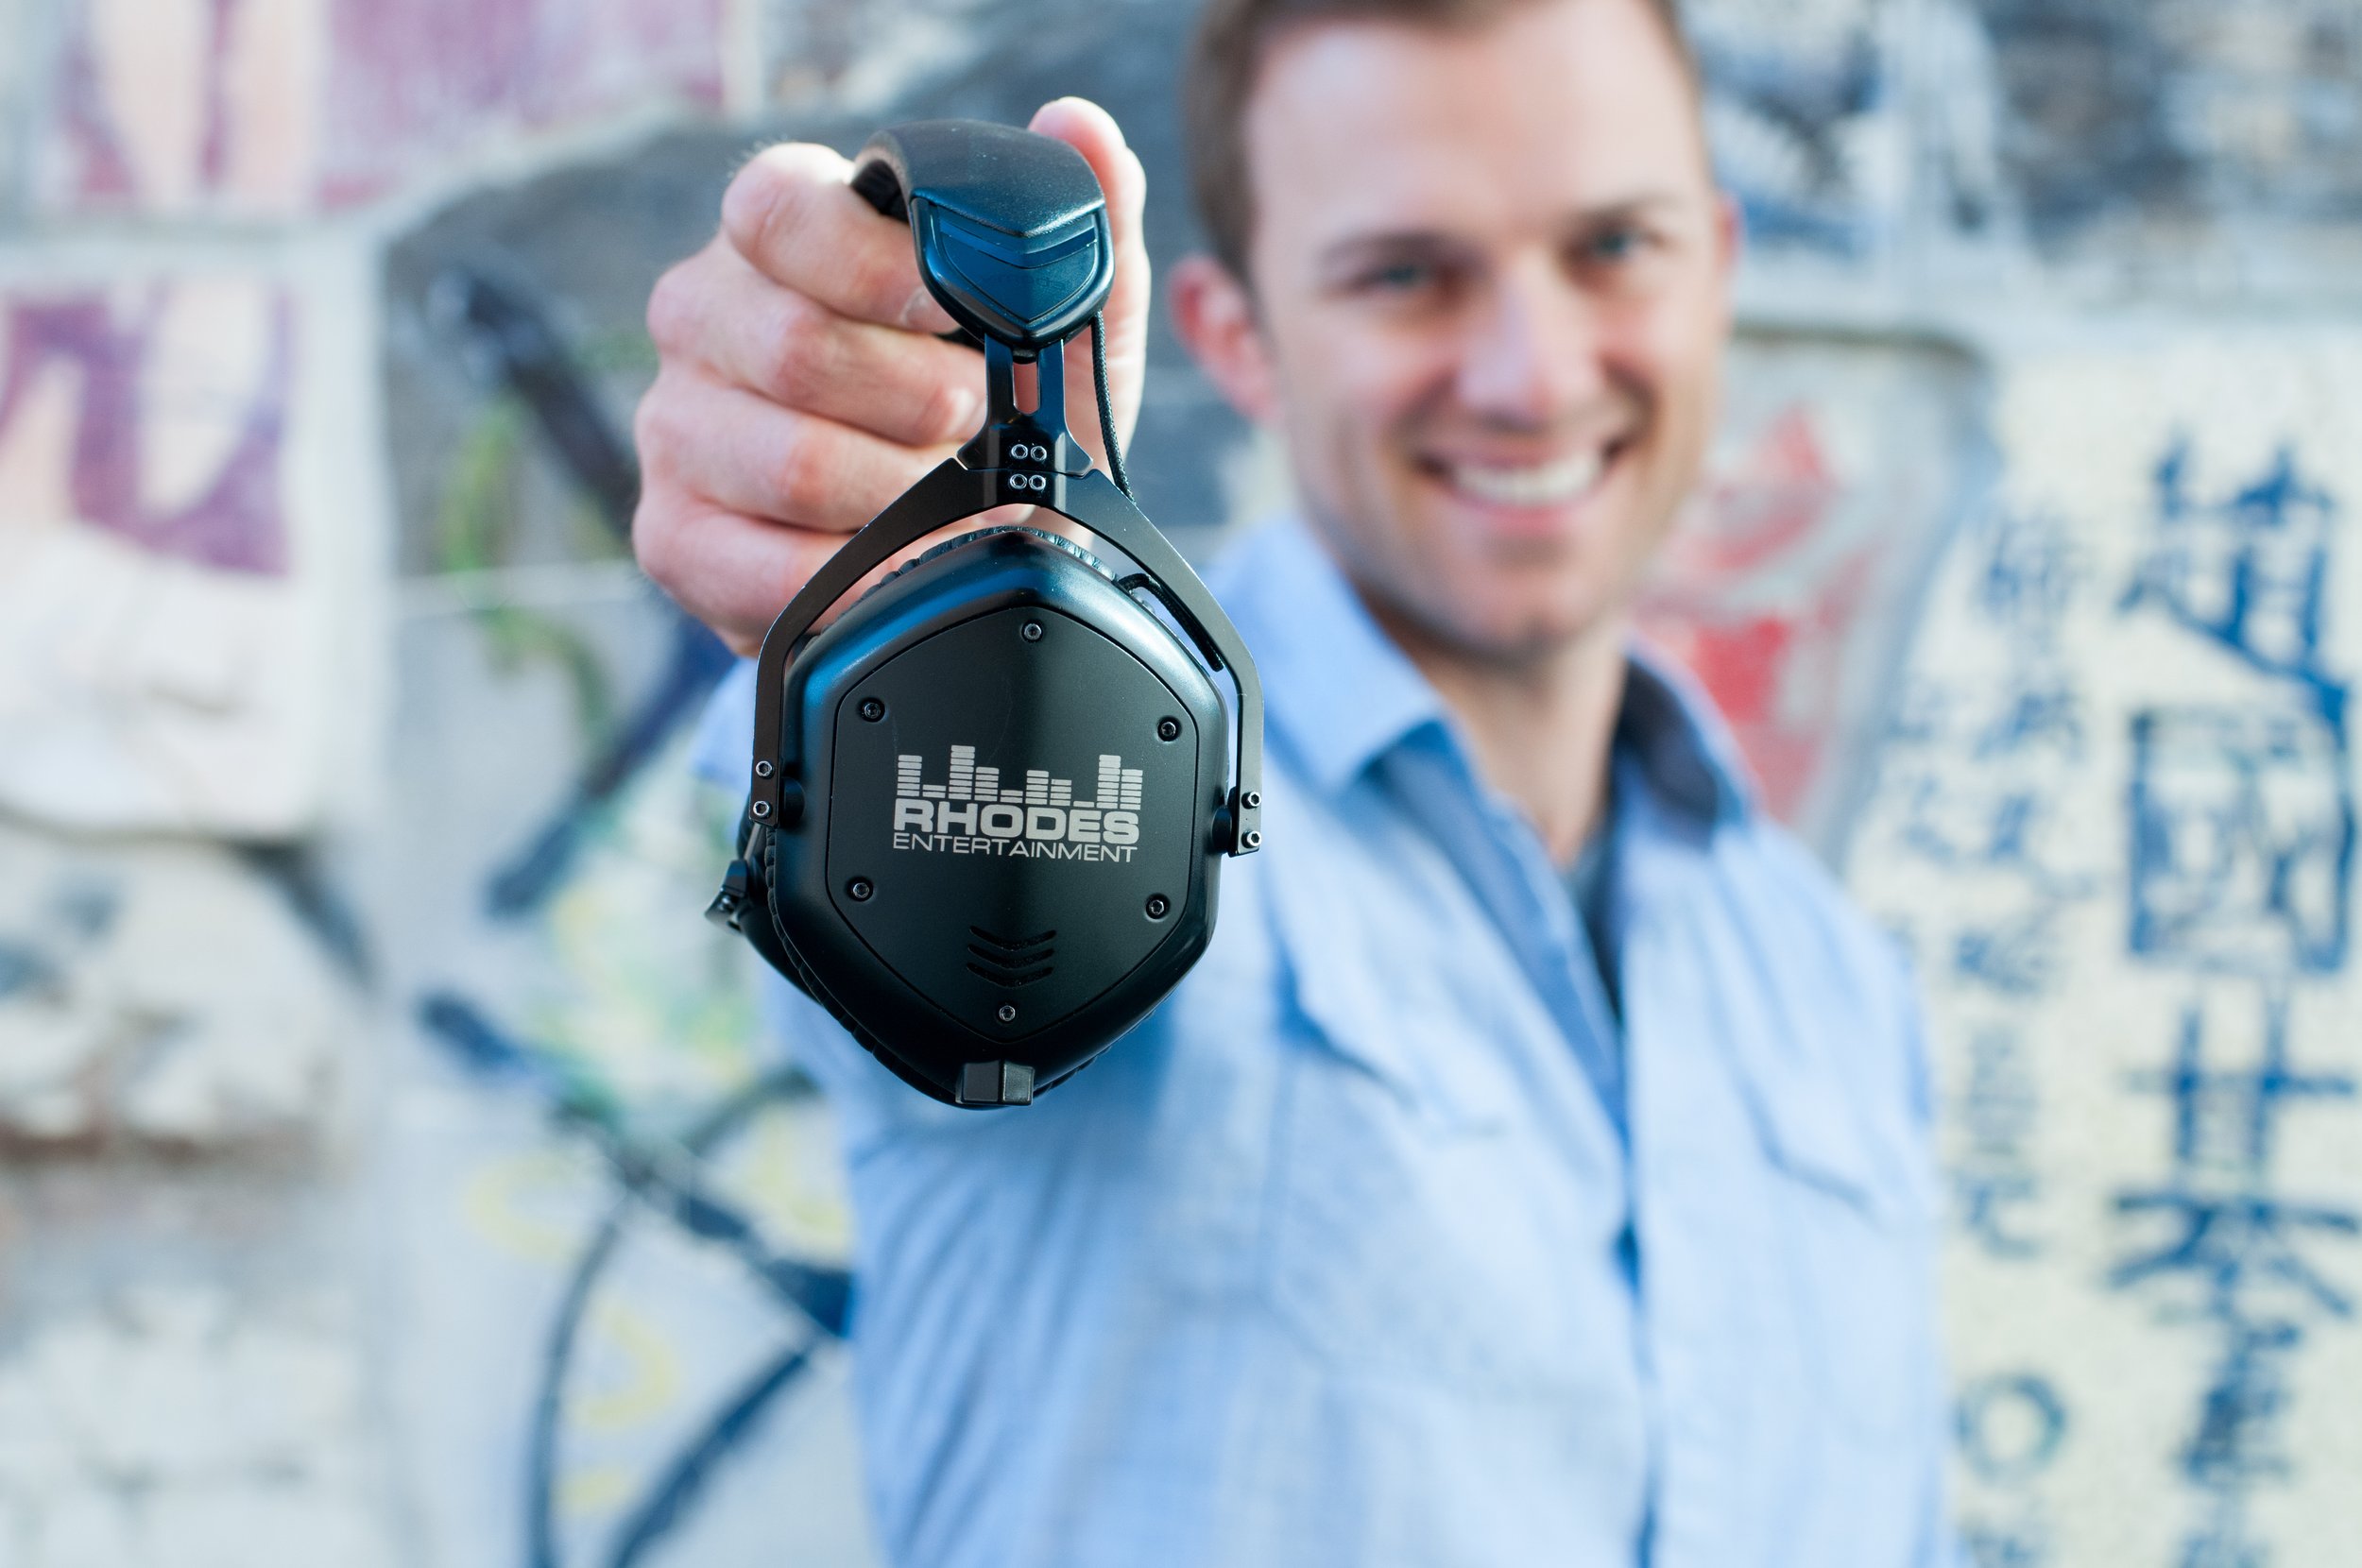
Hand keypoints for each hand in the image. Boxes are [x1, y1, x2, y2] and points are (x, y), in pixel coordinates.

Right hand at [633, 98, 1150, 654]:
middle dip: (924, 401)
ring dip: (906, 497)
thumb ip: (1079, 225)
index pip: (779, 212)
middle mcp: (703, 316)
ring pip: (792, 463)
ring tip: (953, 499)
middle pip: (796, 348)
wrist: (965, 536)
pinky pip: (765, 567)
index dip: (877, 268)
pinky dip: (860, 575)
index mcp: (778, 232)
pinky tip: (901, 562)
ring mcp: (676, 427)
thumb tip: (1080, 126)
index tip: (958, 313)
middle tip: (980, 424)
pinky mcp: (674, 536)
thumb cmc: (998, 405)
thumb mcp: (1063, 323)